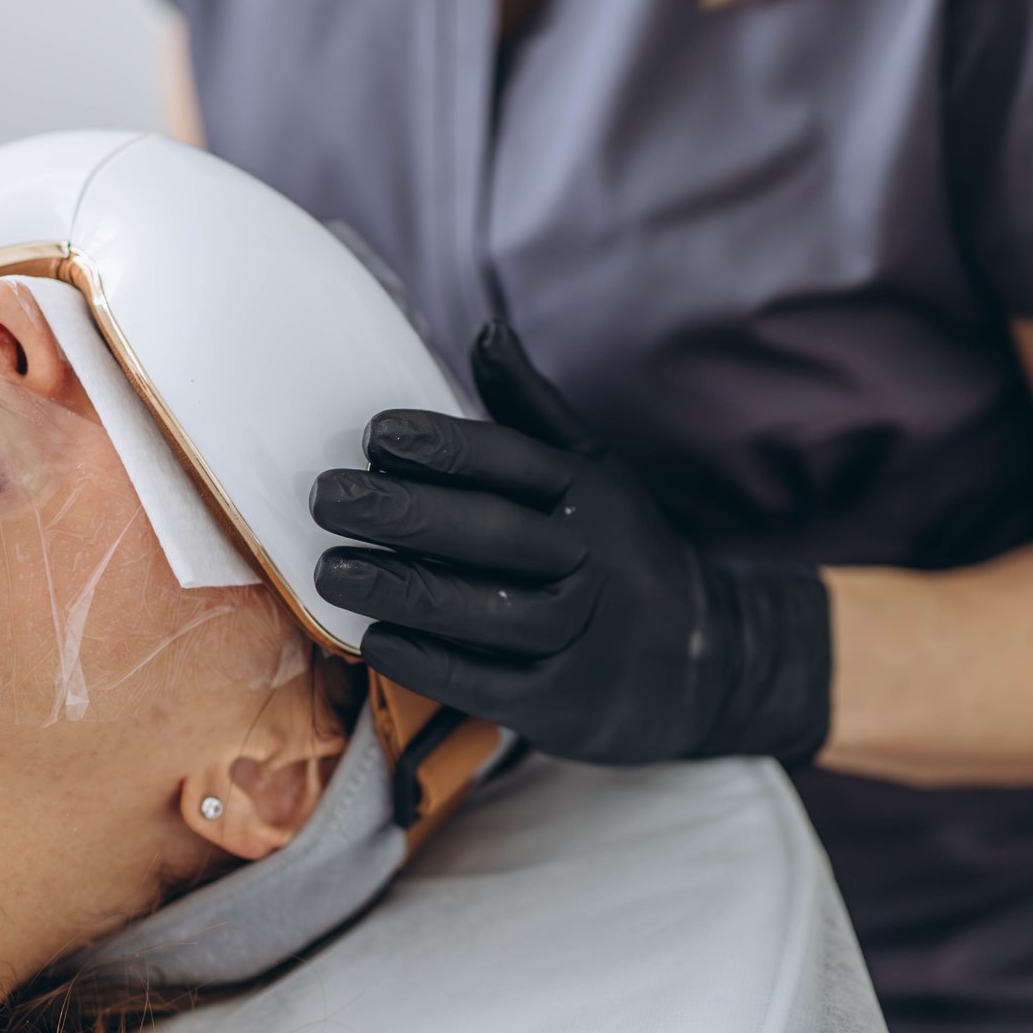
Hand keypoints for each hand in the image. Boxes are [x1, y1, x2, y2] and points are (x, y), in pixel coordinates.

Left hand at [310, 321, 831, 765]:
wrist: (705, 662)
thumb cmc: (622, 551)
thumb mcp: (596, 473)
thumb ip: (533, 409)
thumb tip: (486, 329)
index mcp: (590, 495)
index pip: (509, 461)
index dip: (439, 446)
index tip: (373, 435)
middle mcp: (589, 561)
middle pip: (487, 530)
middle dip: (401, 512)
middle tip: (327, 498)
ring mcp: (579, 635)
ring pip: (478, 609)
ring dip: (398, 588)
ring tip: (329, 571)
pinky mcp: (562, 703)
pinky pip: (484, 682)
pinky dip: (425, 661)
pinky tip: (373, 640)